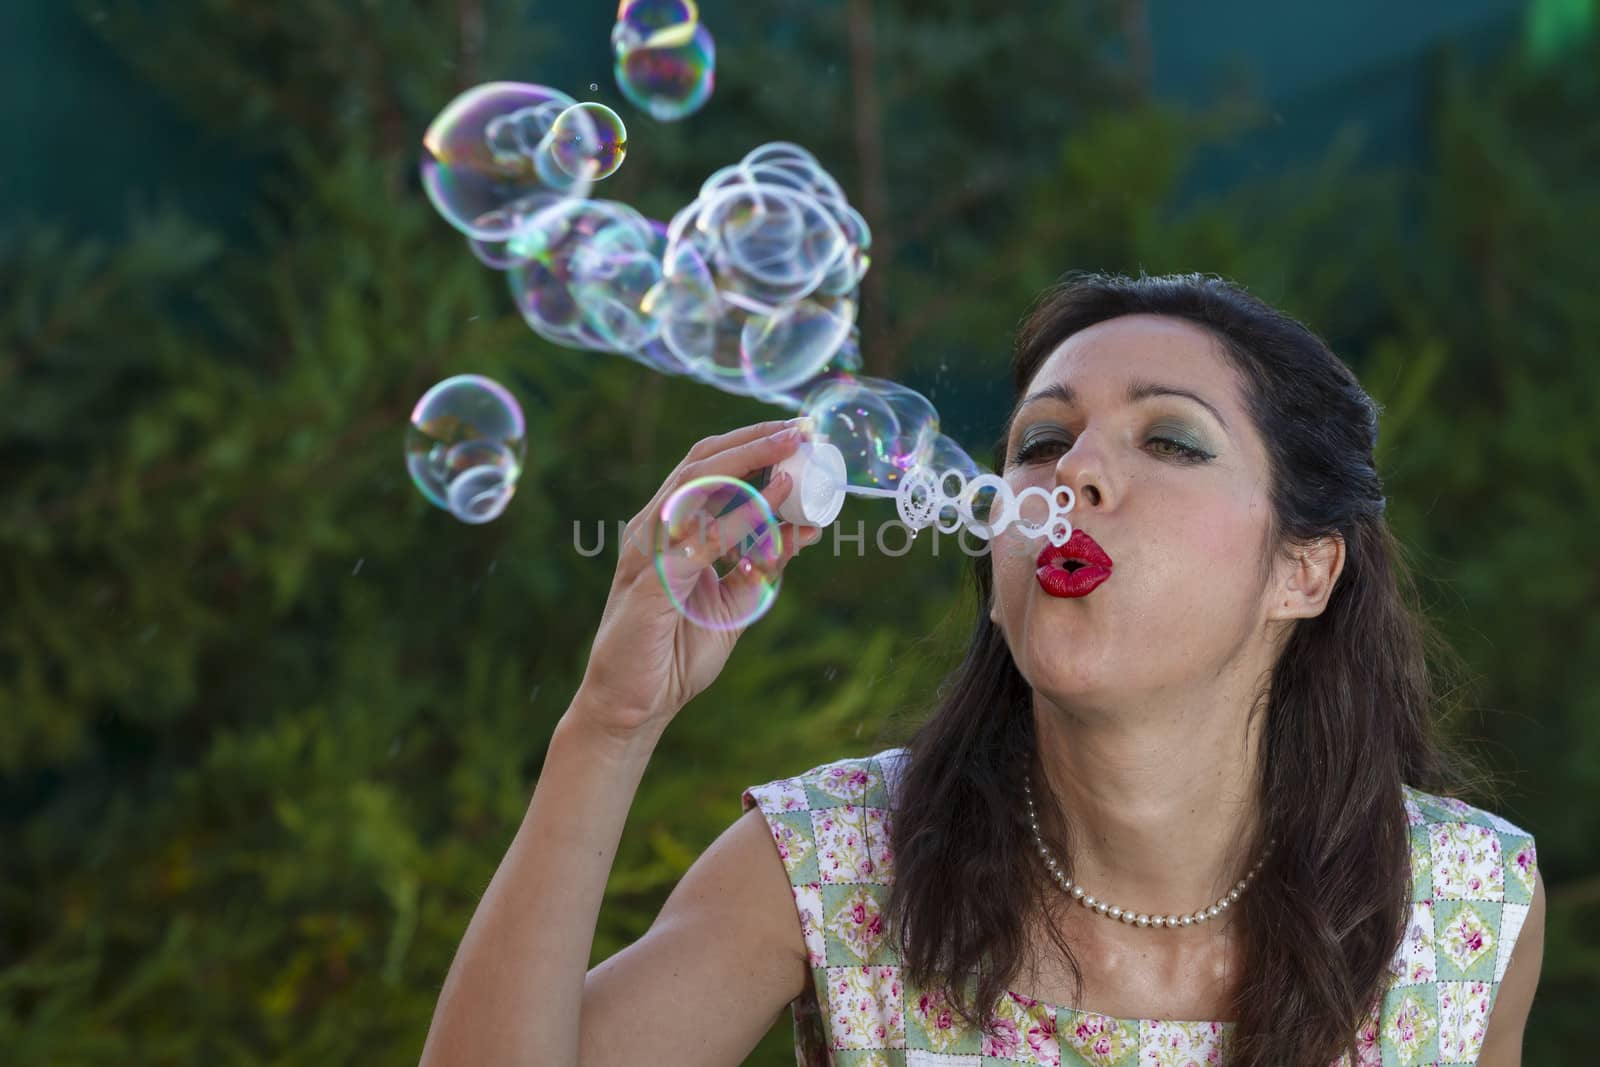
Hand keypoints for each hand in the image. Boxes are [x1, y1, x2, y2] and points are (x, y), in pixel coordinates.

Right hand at [575, 418, 822, 742]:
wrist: (634, 706)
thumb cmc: (675, 652)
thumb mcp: (737, 600)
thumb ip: (765, 563)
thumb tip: (808, 528)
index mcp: (672, 528)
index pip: (711, 468)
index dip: (753, 444)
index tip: (799, 433)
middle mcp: (656, 528)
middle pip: (703, 462)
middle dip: (755, 439)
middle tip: (801, 427)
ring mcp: (649, 550)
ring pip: (697, 485)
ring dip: (749, 461)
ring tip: (791, 448)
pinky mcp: (652, 581)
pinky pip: (701, 540)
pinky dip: (740, 517)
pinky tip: (773, 503)